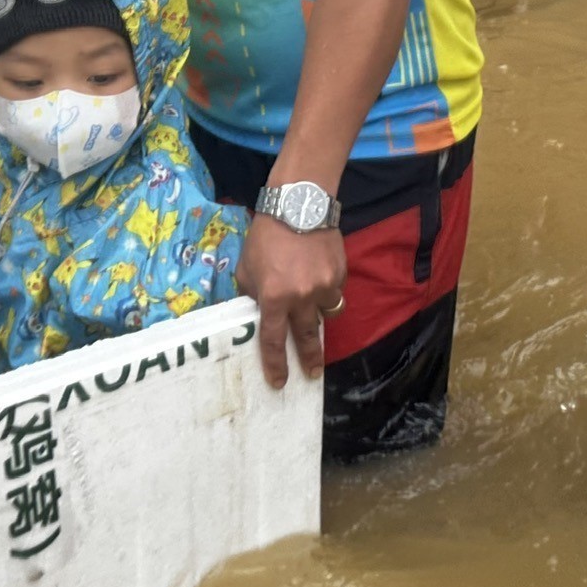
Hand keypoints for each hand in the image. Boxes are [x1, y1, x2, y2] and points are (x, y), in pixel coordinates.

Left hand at [237, 213, 344, 388]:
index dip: (275, 364)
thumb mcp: (246, 267)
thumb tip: (257, 310)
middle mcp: (301, 298)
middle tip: (312, 373)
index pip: (273, 340)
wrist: (299, 205)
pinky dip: (327, 292)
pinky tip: (320, 278)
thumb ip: (251, 292)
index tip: (279, 381)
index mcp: (274, 298)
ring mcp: (324, 287)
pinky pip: (334, 292)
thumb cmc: (266, 235)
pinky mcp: (340, 274)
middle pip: (307, 337)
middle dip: (309, 358)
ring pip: (327, 314)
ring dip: (320, 317)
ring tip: (315, 313)